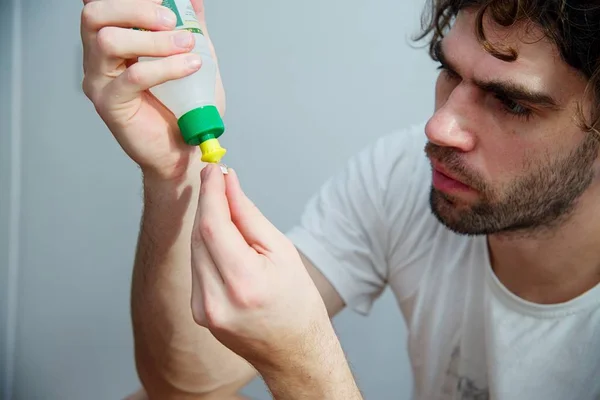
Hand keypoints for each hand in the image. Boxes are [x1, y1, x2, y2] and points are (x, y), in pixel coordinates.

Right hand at [80, 0, 224, 180]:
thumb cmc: (183, 108)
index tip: (166, 1)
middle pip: (95, 14)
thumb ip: (190, 27)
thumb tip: (195, 0)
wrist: (182, 149)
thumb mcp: (192, 58)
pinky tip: (189, 66)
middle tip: (171, 20)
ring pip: (109, 41)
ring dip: (153, 39)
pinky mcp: (109, 104)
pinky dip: (165, 67)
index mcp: (113, 40)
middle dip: (136, 8)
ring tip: (185, 44)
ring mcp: (99, 81)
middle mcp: (98, 57)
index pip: (103, 5)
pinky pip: (133, 77)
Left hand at [190, 164, 333, 369]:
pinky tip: (223, 240)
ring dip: (206, 223)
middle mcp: (216, 300)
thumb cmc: (297, 302)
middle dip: (208, 203)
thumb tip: (228, 184)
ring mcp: (203, 310)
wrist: (293, 351)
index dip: (210, 193)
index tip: (212, 170)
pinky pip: (196, 266)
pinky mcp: (198, 312)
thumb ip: (249, 216)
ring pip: (194, 249)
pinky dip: (206, 246)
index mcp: (244, 284)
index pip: (213, 226)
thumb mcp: (282, 251)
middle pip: (199, 235)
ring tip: (227, 210)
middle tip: (219, 180)